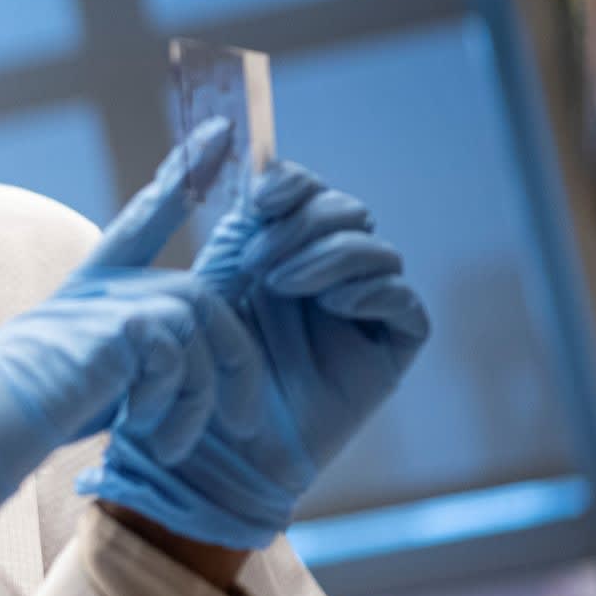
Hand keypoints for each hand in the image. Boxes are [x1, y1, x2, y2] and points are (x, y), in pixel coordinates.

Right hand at [0, 122, 262, 530]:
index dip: (178, 175)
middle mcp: (98, 286)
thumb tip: (186, 362)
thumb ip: (133, 357)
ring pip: (199, 326)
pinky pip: (181, 357)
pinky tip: (160, 442)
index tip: (217, 133)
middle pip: (199, 295)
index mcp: (88, 292)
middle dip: (237, 359)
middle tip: (246, 419)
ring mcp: (105, 301)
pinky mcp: (114, 327)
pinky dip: (180, 407)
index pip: (141, 221)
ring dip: (207, 396)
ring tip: (184, 444)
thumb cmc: (21, 415)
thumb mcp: (87, 377)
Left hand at [77, 160, 430, 550]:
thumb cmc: (192, 371)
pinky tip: (330, 298)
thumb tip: (229, 146)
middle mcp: (324, 273)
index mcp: (278, 250)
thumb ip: (223, 224)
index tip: (258, 196)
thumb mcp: (202, 284)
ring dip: (327, 252)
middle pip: (343, 210)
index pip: (304, 191)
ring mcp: (360, 309)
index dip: (289, 183)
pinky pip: (402, 299)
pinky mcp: (389, 347)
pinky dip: (369, 287)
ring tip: (278, 282)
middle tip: (257, 258)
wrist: (207, 448)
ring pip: (373, 246)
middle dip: (303, 220)